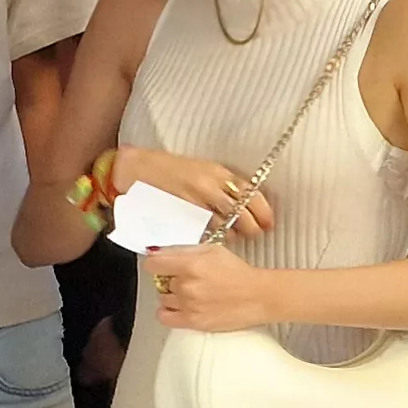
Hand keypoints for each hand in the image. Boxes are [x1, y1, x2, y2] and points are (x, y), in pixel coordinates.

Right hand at [108, 147, 272, 237]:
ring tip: (234, 236)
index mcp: (219, 173)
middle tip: (255, 234)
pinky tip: (215, 238)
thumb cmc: (172, 169)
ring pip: (226, 227)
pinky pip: (206, 232)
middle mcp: (211, 187)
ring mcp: (197, 202)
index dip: (264, 212)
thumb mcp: (205, 169)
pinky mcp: (183, 215)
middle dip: (252, 228)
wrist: (139, 169)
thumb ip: (225, 184)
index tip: (269, 222)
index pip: (252, 194)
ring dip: (233, 235)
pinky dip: (214, 237)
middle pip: (243, 215)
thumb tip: (246, 201)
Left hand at [140, 242, 283, 332]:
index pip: (152, 264)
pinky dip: (168, 312)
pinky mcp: (193, 321)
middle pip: (159, 282)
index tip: (160, 265)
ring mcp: (189, 305)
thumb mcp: (212, 250)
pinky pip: (164, 317)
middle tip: (186, 279)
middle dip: (170, 278)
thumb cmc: (239, 273)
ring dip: (172, 295)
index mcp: (191, 264)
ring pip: (162, 298)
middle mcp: (187, 285)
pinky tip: (179, 307)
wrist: (259, 296)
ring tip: (190, 293)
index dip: (156, 263)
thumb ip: (184, 250)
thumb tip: (159, 252)